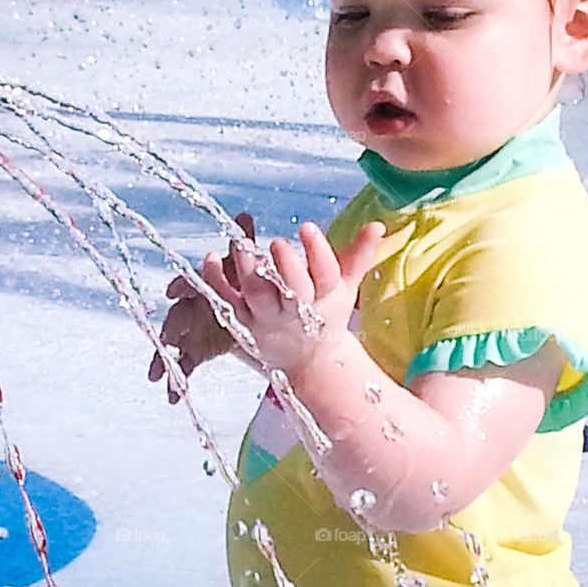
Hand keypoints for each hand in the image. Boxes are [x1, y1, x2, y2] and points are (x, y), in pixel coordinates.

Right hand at [149, 212, 255, 402]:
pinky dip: (176, 380)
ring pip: (174, 343)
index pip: (188, 282)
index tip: (173, 291)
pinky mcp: (196, 349)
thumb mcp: (246, 265)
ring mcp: (192, 329)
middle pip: (176, 315)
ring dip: (163, 359)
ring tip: (156, 377)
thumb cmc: (243, 281)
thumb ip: (244, 244)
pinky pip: (184, 364)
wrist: (250, 308)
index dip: (181, 285)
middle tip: (165, 338)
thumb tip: (244, 214)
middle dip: (169, 327)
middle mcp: (192, 305)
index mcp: (203, 284)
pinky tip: (172, 397)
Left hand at [204, 220, 384, 376]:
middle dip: (285, 267)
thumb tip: (377, 224)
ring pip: (255, 296)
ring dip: (247, 269)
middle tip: (278, 242)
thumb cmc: (326, 315)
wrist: (309, 362)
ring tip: (242, 243)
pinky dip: (214, 281)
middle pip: (292, 291)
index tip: (306, 226)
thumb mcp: (347, 287)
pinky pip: (225, 301)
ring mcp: (266, 318)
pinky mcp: (241, 322)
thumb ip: (359, 254)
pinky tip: (210, 256)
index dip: (317, 252)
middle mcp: (296, 311)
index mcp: (325, 298)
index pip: (325, 275)